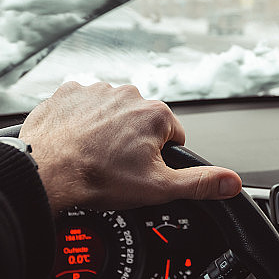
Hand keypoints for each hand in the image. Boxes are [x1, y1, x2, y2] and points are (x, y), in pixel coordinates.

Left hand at [20, 81, 241, 211]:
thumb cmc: (97, 178)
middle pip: (142, 122)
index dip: (159, 158)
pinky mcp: (68, 92)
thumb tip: (232, 182)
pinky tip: (76, 141)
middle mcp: (128, 94)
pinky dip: (81, 121)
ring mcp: (96, 90)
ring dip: (107, 130)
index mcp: (155, 114)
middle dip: (133, 142)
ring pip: (112, 113)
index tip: (141, 171)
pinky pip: (82, 105)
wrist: (46, 172)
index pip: (172, 135)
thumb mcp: (159, 189)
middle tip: (116, 167)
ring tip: (94, 155)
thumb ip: (200, 183)